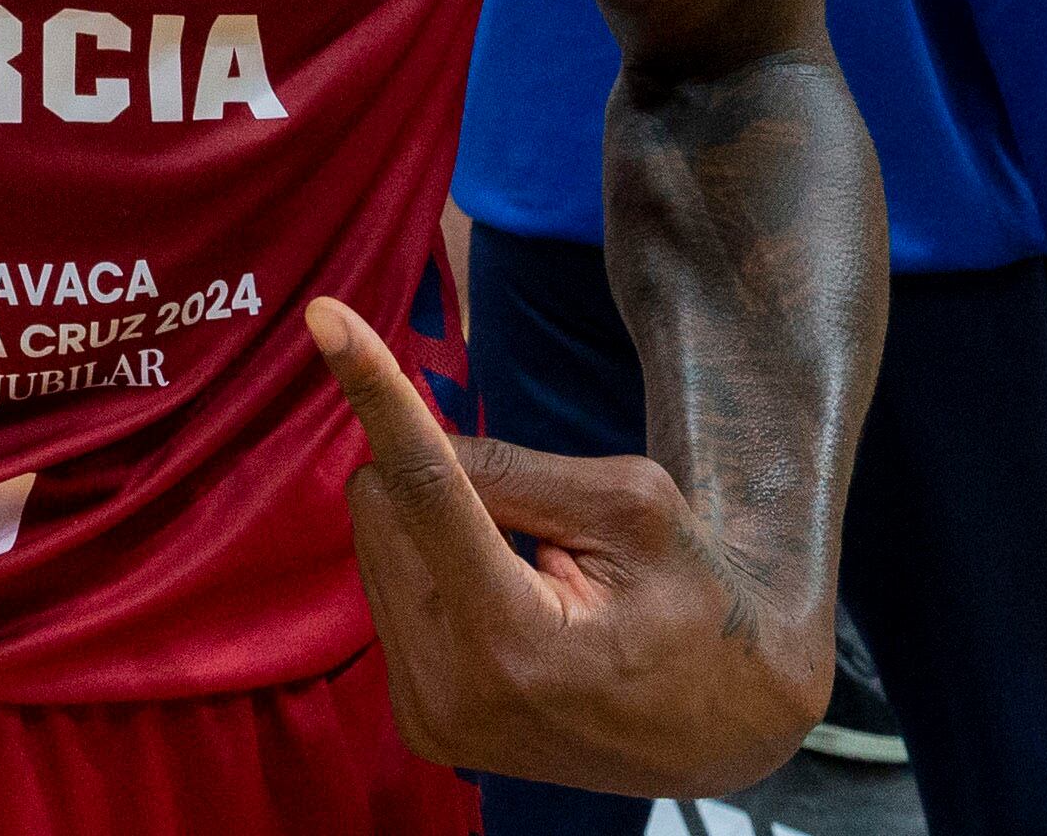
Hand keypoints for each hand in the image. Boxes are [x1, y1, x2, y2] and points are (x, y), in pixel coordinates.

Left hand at [310, 298, 820, 795]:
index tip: (324, 316)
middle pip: (381, 506)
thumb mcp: (633, 508)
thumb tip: (410, 437)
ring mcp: (427, 716)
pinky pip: (387, 589)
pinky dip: (434, 569)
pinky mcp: (415, 721)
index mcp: (515, 641)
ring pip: (375, 542)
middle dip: (437, 477)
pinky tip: (509, 607)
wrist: (721, 729)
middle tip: (535, 521)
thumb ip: (515, 470)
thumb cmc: (696, 603)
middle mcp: (450, 690)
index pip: (424, 488)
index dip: (376, 391)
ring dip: (435, 527)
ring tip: (533, 579)